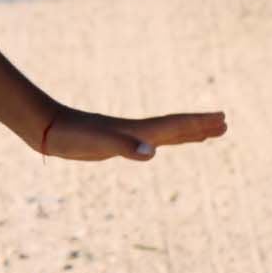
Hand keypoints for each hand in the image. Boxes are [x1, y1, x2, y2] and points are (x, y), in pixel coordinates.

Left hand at [36, 104, 225, 162]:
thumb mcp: (98, 143)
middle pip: (175, 127)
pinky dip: (161, 142)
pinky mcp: (115, 143)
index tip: (222, 119)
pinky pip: (148, 142)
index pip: (175, 126)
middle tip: (225, 123)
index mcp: (137, 131)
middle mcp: (135, 131)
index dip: (199, 124)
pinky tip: (159, 146)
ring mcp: (126, 136)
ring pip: (164, 134)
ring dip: (186, 134)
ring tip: (205, 133)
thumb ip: (125, 146)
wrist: (47, 127)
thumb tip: (152, 153)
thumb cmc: (72, 135)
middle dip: (200, 127)